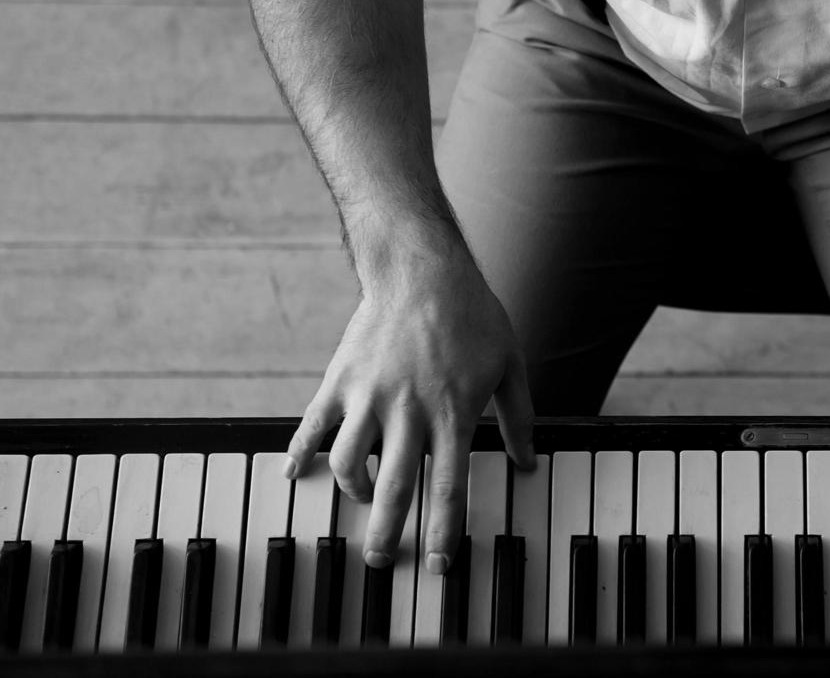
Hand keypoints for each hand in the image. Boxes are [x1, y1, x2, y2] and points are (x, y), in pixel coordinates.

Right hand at [283, 237, 535, 573]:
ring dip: (355, 493)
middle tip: (380, 561)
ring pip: (348, 464)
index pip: (449, 487)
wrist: (423, 269)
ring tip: (365, 499)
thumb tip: (528, 463)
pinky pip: (312, 426)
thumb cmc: (473, 316)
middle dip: (387, 534)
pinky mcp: (340, 380)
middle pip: (396, 488)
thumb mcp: (509, 365)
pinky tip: (294, 474)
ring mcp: (369, 396)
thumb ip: (518, 418)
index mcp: (454, 413)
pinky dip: (300, 454)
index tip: (437, 566)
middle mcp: (409, 411)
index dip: (443, 532)